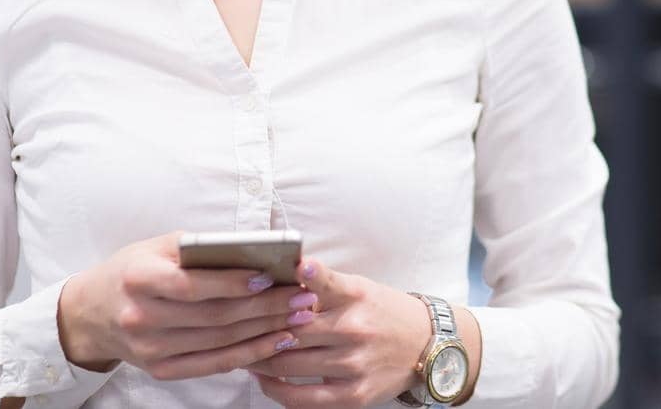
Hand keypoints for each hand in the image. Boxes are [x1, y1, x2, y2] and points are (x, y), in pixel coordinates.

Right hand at [56, 231, 307, 380]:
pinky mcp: (161, 369)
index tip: (270, 277)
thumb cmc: (135, 269)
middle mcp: (142, 316)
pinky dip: (249, 353)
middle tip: (302, 297)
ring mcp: (151, 348)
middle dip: (266, 307)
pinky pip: (213, 364)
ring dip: (266, 330)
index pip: (193, 284)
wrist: (91, 313)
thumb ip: (201, 249)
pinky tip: (277, 341)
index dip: (234, 283)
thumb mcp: (158, 247)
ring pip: (220, 341)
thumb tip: (257, 252)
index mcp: (140, 278)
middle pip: (214, 316)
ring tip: (300, 317)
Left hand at [245, 258, 433, 407]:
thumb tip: (279, 279)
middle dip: (259, 329)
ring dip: (260, 358)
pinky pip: (302, 398)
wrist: (425, 345)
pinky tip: (264, 379)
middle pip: (293, 329)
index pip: (327, 282)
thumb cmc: (383, 312)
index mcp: (356, 296)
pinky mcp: (353, 394)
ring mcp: (353, 363)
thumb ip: (323, 287)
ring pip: (290, 363)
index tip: (297, 265)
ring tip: (242, 352)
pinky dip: (276, 389)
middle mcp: (355, 328)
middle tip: (234, 327)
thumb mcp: (359, 288)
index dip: (310, 274)